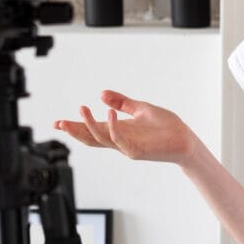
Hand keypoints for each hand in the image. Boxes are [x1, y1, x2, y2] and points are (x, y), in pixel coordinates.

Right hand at [54, 90, 197, 163]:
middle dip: (74, 131)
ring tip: (81, 109)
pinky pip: (119, 139)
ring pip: (101, 139)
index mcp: (119, 129)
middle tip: (58, 123)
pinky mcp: (136, 150)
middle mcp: (120, 139)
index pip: (92, 129)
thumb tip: (102, 94)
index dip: (75, 126)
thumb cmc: (166, 126)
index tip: (57, 123)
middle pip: (90, 137)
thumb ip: (121, 102)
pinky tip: (109, 113)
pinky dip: (112, 127)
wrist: (185, 140)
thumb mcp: (141, 108)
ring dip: (88, 125)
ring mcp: (127, 146)